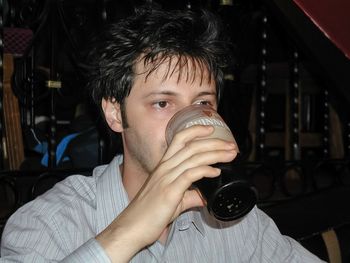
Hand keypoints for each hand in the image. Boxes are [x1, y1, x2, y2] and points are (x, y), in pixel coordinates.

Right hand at [96, 125, 237, 261]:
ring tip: (230, 154)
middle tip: (231, 145)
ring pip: (193, 157)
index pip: (179, 139)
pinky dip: (205, 170)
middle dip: (214, 143)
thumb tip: (203, 197)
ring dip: (215, 154)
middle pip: (191, 146)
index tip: (211, 129)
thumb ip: (189, 196)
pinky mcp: (169, 191)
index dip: (195, 131)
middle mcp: (165, 168)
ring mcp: (166, 178)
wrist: (131, 228)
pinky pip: (190, 174)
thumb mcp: (172, 201)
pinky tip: (216, 172)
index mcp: (164, 166)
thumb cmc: (148, 214)